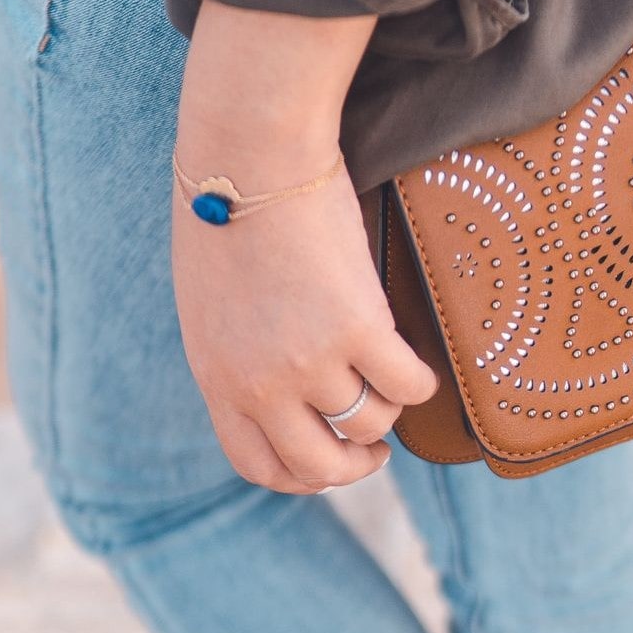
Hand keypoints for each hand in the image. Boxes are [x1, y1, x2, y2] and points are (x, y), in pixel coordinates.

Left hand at [170, 0, 437, 493]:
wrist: (249, 158)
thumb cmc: (227, 214)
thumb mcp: (212, 308)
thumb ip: (239, 358)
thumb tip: (282, 391)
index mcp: (217, 378)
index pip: (259, 465)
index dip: (302, 475)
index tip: (329, 459)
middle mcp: (260, 384)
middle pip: (319, 464)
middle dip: (355, 465)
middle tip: (376, 447)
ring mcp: (310, 361)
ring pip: (369, 420)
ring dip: (387, 408)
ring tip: (389, 379)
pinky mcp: (358, 328)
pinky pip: (407, 384)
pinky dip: (420, 382)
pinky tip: (417, 363)